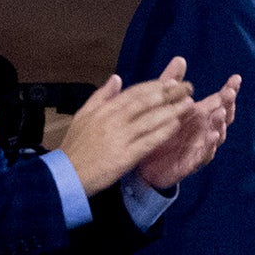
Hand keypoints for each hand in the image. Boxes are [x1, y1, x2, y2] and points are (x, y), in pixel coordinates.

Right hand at [60, 58, 193, 193]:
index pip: (133, 93)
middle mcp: (112, 120)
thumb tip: (116, 78)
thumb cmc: (75, 147)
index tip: (171, 81)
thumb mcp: (82, 115)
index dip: (154, 86)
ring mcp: (119, 138)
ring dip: (171, 111)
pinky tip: (176, 125)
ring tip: (188, 103)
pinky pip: (148, 141)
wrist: (67, 175)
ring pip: (149, 120)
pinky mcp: (124, 156)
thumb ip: (101, 96)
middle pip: (145, 102)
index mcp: (103, 110)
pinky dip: (162, 132)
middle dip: (168, 94)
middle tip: (187, 87)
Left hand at [137, 64, 240, 188]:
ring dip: (220, 124)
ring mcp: (200, 146)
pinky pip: (204, 155)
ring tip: (220, 112)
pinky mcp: (191, 162)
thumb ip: (172, 83)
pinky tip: (211, 137)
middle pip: (223, 117)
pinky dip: (209, 147)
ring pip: (216, 136)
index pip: (219, 100)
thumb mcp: (162, 104)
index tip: (235, 78)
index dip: (229, 90)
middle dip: (228, 105)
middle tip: (229, 94)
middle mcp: (204, 129)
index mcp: (199, 114)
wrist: (144, 163)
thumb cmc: (159, 131)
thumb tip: (180, 59)